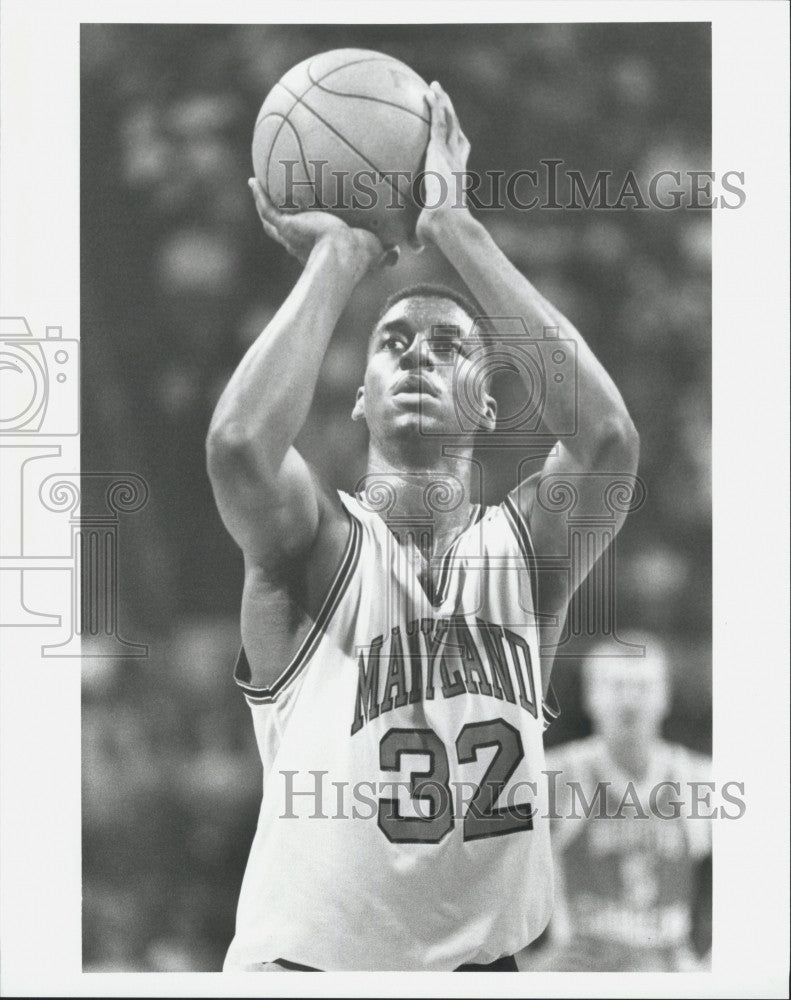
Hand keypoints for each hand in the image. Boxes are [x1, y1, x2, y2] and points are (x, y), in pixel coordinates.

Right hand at [248, 179, 396, 269]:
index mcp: (318, 249)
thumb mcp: (375, 252)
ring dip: (263, 203)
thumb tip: (398, 253)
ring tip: (257, 186)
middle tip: (277, 206)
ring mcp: (291, 234)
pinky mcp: (286, 226)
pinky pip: (268, 208)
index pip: (309, 241)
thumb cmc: (359, 258)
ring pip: (271, 219)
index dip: (306, 233)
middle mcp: (301, 243)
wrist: (342, 256)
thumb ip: (385, 252)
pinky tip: (253, 180)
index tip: (307, 226)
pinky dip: (259, 195)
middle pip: (284, 231)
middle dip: (280, 220)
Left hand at [415, 82, 471, 246]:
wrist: (447, 223)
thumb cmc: (439, 232)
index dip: (458, 147)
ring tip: (436, 89)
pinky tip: (430, 91)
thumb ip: (420, 236)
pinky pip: (439, 122)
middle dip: (452, 118)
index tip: (455, 138)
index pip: (459, 158)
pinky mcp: (441, 150)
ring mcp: (450, 155)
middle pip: (457, 134)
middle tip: (445, 104)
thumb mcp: (426, 231)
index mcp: (455, 178)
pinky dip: (436, 106)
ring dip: (444, 104)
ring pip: (449, 123)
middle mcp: (456, 163)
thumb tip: (413, 250)